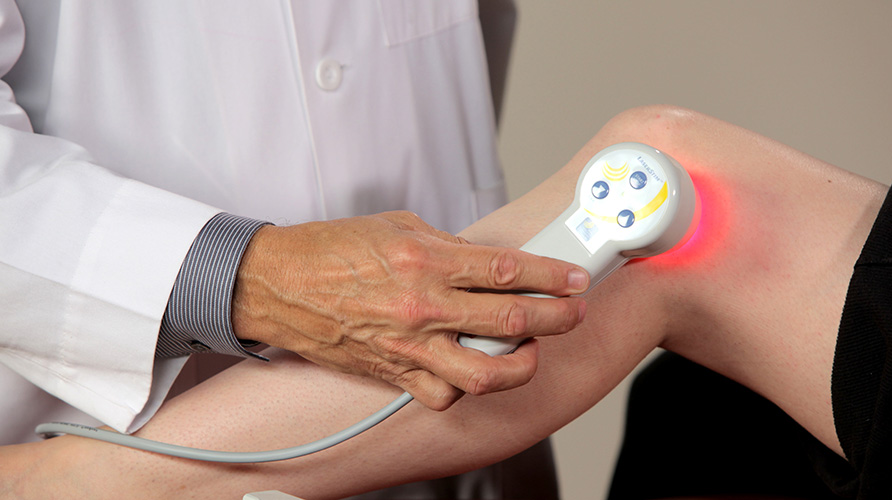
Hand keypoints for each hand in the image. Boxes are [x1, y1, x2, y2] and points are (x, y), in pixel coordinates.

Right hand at [231, 211, 588, 409]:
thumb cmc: (330, 251)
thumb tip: (488, 263)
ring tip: (529, 352)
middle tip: (572, 312)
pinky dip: (463, 387)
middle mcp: (422, 307)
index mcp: (426, 261)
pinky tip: (469, 369)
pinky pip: (443, 395)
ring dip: (521, 365)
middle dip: (557, 318)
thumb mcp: (398, 226)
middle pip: (512, 322)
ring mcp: (409, 346)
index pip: (508, 271)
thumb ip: (449, 246)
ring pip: (486, 374)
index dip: (552, 276)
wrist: (277, 284)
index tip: (574, 279)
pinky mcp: (393, 373)